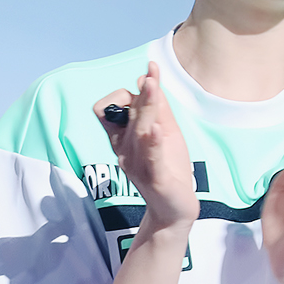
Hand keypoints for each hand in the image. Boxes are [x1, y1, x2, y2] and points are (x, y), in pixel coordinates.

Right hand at [93, 61, 198, 228]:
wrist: (174, 210)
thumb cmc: (169, 168)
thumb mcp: (165, 132)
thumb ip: (156, 107)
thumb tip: (146, 77)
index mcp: (123, 138)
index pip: (110, 108)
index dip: (125, 91)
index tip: (147, 78)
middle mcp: (125, 150)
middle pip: (127, 114)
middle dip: (142, 94)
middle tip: (152, 74)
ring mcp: (138, 165)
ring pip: (139, 130)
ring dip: (146, 106)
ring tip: (152, 86)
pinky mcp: (155, 178)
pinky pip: (151, 157)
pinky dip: (153, 142)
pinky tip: (157, 128)